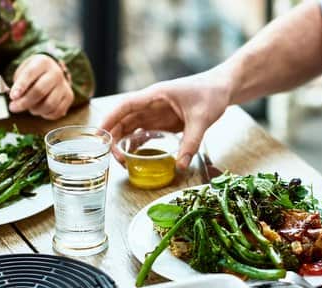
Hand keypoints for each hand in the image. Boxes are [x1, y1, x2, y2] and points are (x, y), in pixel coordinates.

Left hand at [9, 54, 73, 119]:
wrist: (52, 72)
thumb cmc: (34, 73)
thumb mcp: (23, 71)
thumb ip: (18, 83)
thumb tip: (16, 99)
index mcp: (43, 62)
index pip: (30, 74)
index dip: (21, 86)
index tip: (12, 97)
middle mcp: (56, 73)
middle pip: (40, 91)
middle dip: (24, 102)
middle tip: (13, 107)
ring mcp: (64, 86)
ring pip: (49, 104)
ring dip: (35, 110)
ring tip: (29, 108)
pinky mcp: (69, 97)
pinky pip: (57, 111)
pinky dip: (46, 114)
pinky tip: (40, 110)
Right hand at [100, 71, 230, 169]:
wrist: (223, 88)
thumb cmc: (211, 94)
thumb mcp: (202, 119)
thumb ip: (191, 142)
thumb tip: (180, 165)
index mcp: (156, 95)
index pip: (125, 105)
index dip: (110, 119)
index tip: (99, 135)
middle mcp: (152, 103)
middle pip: (124, 119)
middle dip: (114, 137)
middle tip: (113, 158)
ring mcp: (157, 112)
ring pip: (133, 127)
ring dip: (124, 142)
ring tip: (122, 161)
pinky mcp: (164, 121)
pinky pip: (145, 132)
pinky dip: (138, 144)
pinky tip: (135, 157)